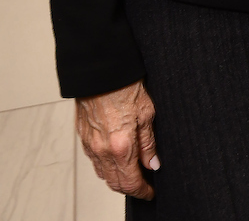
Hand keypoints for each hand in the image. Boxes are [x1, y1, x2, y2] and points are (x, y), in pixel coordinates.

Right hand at [76, 80, 158, 199]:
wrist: (101, 69)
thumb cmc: (124, 85)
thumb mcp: (147, 112)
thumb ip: (149, 143)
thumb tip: (153, 163)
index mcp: (121, 146)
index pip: (131, 182)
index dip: (143, 191)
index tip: (150, 192)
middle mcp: (102, 150)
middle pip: (115, 183)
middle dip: (130, 187)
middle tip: (143, 185)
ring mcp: (90, 144)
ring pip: (103, 173)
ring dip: (116, 178)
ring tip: (131, 172)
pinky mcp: (83, 136)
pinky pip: (94, 160)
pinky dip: (105, 166)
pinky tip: (114, 159)